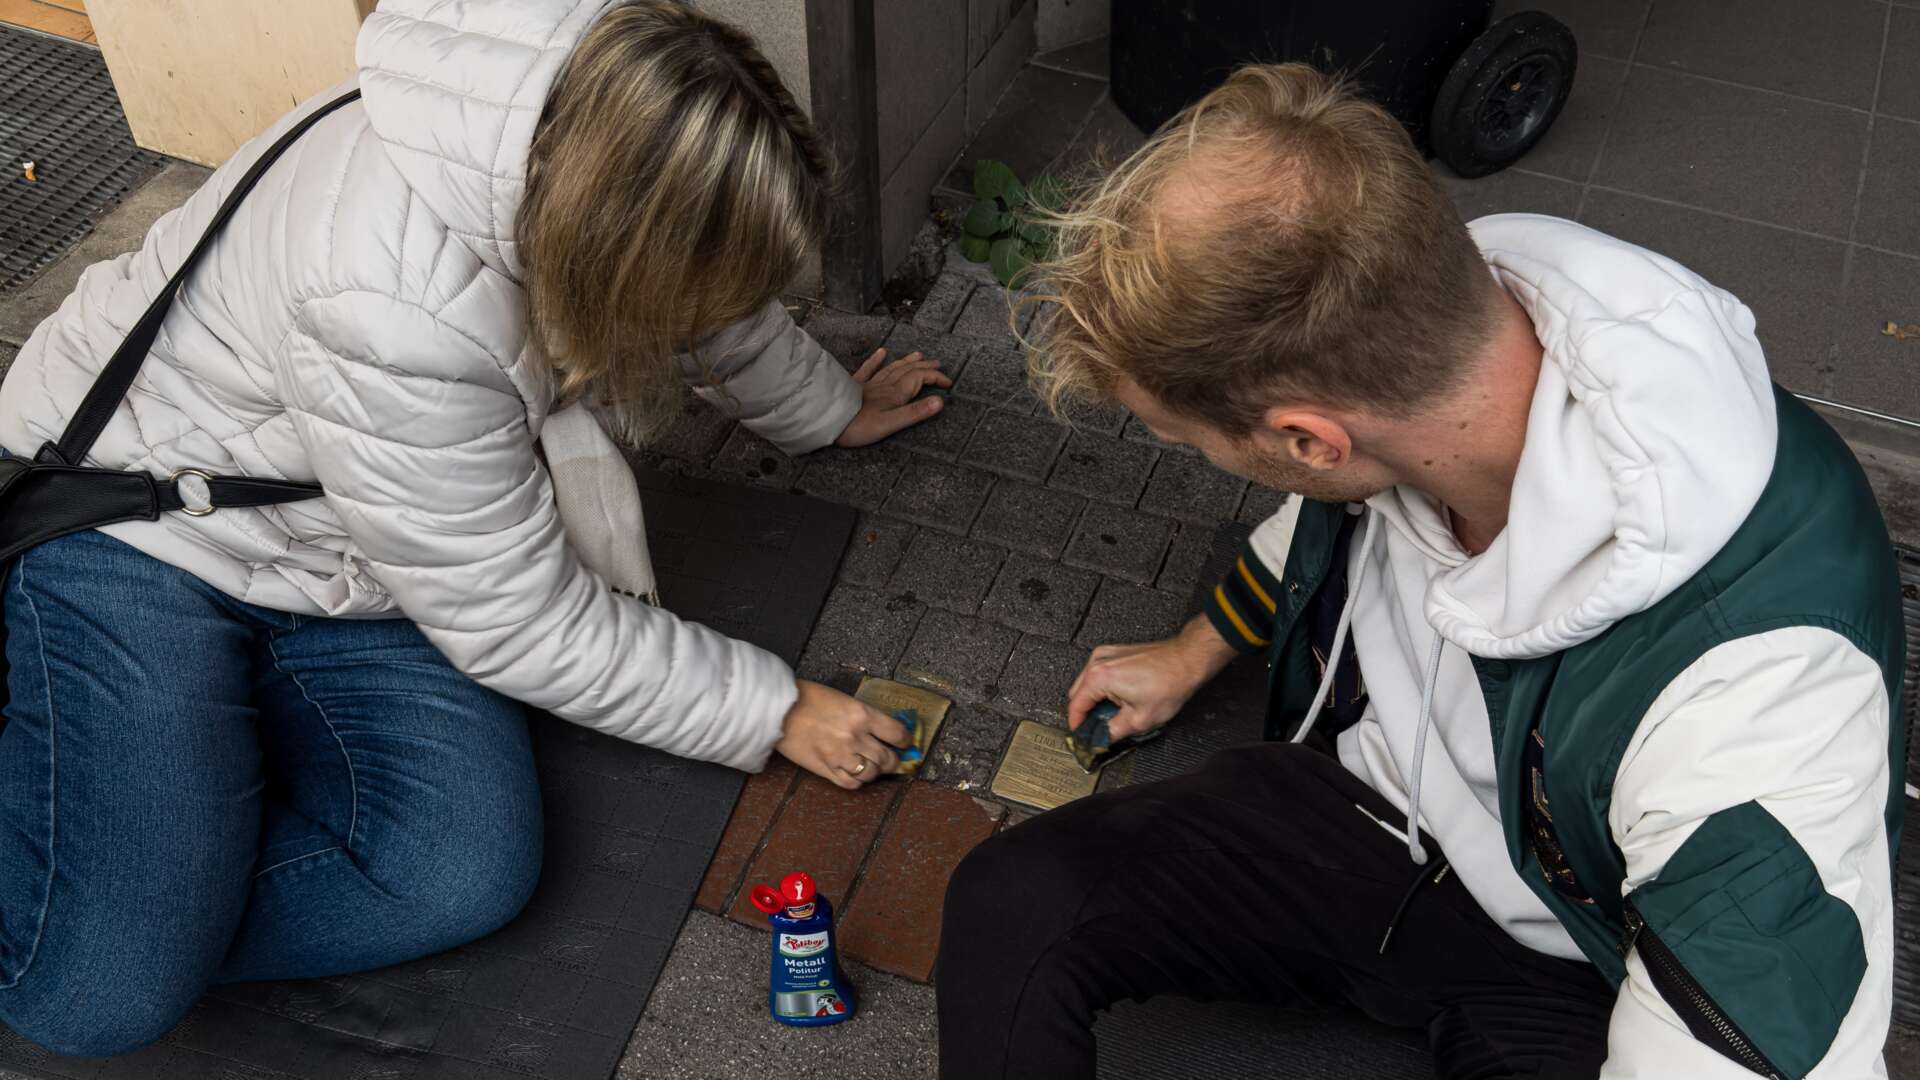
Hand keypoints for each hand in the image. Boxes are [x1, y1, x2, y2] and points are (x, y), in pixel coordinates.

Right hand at [776, 679, 913, 788]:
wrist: (778, 710)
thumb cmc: (809, 699)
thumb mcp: (844, 700)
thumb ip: (864, 716)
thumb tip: (882, 730)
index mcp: (862, 715)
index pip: (897, 734)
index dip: (906, 741)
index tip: (906, 743)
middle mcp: (854, 737)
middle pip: (887, 759)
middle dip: (893, 761)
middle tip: (891, 759)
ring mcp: (840, 756)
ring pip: (871, 774)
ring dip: (875, 772)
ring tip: (872, 767)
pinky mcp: (824, 769)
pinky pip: (850, 784)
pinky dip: (856, 782)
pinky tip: (855, 774)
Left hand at [835, 349, 952, 446]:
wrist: (829, 419)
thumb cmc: (859, 426)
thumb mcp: (892, 423)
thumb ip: (916, 412)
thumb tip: (940, 402)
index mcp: (895, 394)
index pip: (920, 379)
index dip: (936, 378)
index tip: (949, 382)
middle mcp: (884, 385)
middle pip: (908, 370)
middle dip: (925, 366)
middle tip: (938, 364)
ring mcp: (869, 384)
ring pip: (892, 368)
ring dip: (906, 361)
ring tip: (918, 355)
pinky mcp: (855, 387)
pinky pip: (868, 369)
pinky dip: (876, 360)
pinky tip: (881, 352)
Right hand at [1066, 617, 1239, 739]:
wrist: (1187, 660)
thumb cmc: (1169, 683)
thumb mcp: (1139, 720)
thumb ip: (1112, 733)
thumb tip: (1099, 740)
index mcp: (1098, 677)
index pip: (1075, 706)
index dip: (1077, 725)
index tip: (1082, 736)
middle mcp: (1098, 661)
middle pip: (1078, 693)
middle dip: (1086, 712)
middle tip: (1099, 728)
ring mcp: (1106, 653)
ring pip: (1088, 682)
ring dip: (1095, 699)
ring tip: (1115, 712)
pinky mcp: (1116, 651)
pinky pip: (1099, 672)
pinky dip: (1104, 687)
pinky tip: (1121, 697)